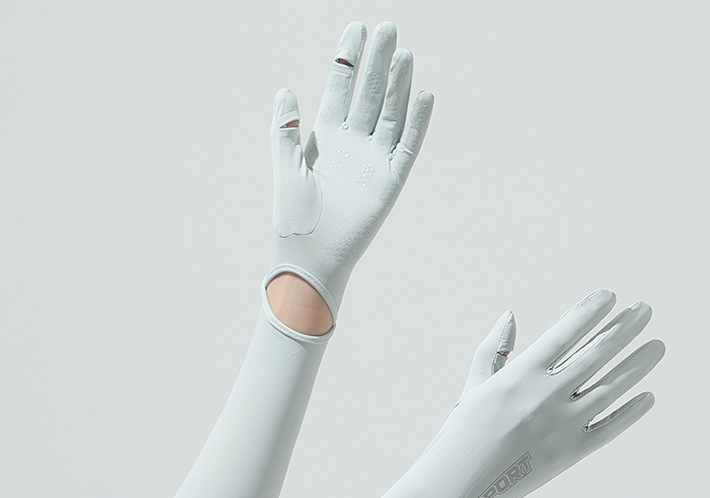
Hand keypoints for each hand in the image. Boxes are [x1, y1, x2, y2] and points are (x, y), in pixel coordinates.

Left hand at [268, 21, 433, 321]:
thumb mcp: (285, 168)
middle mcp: (352, 145)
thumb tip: (285, 88)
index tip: (356, 28)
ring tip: (403, 52)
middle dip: (377, 62)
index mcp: (325, 138)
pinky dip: (416, 122)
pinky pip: (407, 146)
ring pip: (389, 113)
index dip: (348, 60)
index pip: (340, 89)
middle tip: (388, 28)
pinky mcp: (390, 181)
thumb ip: (285, 130)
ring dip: (397, 85)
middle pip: (368, 94)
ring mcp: (373, 161)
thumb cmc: (293, 219)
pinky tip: (423, 94)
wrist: (311, 258)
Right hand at [408, 289, 664, 497]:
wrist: (457, 487)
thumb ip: (494, 349)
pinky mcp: (570, 454)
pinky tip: (648, 396)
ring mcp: (562, 426)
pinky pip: (609, 428)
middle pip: (596, 354)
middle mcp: (546, 396)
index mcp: (520, 375)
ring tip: (658, 346)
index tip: (611, 296)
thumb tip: (510, 314)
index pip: (565, 332)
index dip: (590, 311)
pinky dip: (630, 412)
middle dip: (624, 328)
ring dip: (637, 364)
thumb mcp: (475, 386)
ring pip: (611, 387)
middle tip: (645, 310)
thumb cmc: (461, 433)